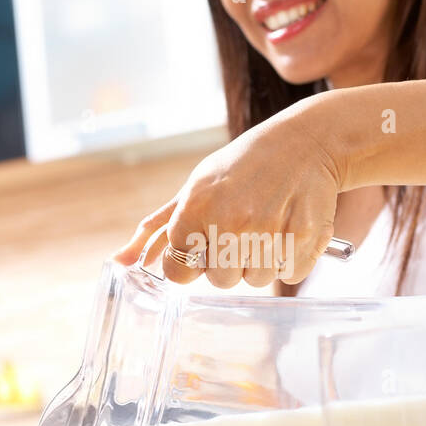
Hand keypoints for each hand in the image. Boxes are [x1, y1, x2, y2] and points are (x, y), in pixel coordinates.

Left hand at [112, 95, 343, 288]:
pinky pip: (288, 275)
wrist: (304, 144)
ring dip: (260, 261)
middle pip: (219, 280)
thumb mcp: (194, 188)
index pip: (178, 270)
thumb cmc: (241, 168)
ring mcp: (269, 234)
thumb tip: (121, 261)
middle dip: (229, 260)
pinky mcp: (304, 241)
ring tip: (267, 225)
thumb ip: (157, 229)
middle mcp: (230, 223)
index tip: (205, 244)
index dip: (192, 259)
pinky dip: (290, 258)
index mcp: (197, 208)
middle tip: (241, 229)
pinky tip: (289, 228)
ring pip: (255, 281)